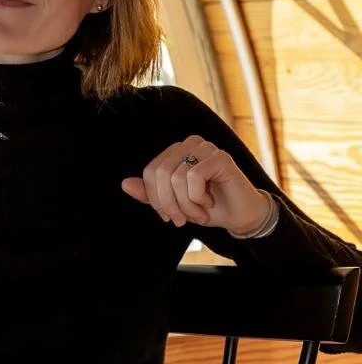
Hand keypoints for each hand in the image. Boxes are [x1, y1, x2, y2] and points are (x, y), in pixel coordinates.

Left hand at [120, 134, 269, 233]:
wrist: (239, 216)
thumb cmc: (207, 207)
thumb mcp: (174, 203)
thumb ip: (150, 194)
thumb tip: (125, 184)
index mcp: (176, 152)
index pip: (151, 171)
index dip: (155, 198)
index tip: (168, 216)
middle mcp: (190, 144)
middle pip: (161, 173)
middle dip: (169, 204)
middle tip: (181, 220)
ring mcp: (206, 148)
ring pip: (176, 177)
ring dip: (186, 205)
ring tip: (198, 214)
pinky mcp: (220, 157)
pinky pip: (194, 177)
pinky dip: (198, 198)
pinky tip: (209, 203)